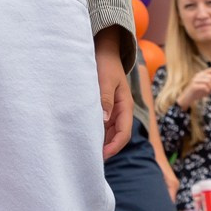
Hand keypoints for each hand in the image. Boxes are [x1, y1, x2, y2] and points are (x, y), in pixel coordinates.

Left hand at [96, 28, 131, 157]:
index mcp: (125, 106)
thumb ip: (105, 98)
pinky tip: (84, 136)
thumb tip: (104, 120)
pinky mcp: (105, 107)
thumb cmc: (105, 64)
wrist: (104, 51)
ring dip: (102, 142)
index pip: (124, 132)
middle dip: (107, 149)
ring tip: (86, 151)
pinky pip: (103, 124)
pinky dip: (97, 132)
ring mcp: (113, 110)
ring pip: (110, 132)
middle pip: (117, 136)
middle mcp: (120, 111)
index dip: (114, 146)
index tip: (101, 155)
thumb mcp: (105, 80)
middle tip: (90, 159)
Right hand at [177, 67, 210, 109]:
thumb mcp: (207, 87)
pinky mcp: (193, 86)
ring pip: (209, 81)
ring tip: (210, 91)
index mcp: (202, 74)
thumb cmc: (198, 92)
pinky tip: (206, 92)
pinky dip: (208, 90)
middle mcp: (198, 75)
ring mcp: (195, 80)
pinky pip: (204, 86)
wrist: (187, 98)